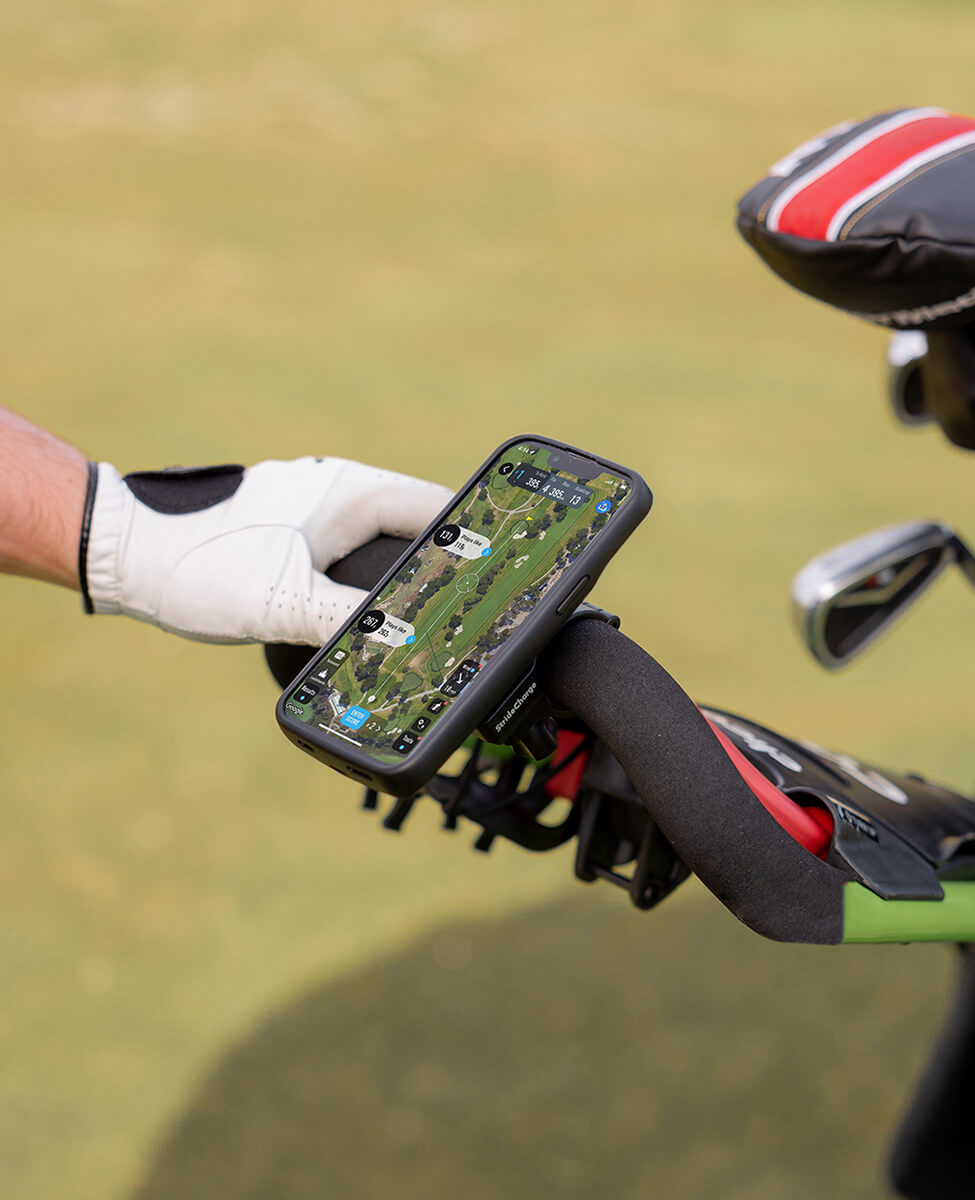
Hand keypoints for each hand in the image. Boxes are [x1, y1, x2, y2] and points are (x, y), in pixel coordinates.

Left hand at [82, 457, 451, 643]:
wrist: (126, 553)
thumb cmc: (197, 563)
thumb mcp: (284, 602)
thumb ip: (352, 624)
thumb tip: (408, 646)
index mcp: (350, 492)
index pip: (439, 508)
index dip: (477, 541)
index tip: (505, 575)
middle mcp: (337, 491)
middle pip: (417, 524)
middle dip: (447, 564)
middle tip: (474, 610)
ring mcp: (314, 507)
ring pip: (383, 539)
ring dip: (408, 572)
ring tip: (435, 617)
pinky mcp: (293, 530)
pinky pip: (352, 551)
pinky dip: (372, 578)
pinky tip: (374, 616)